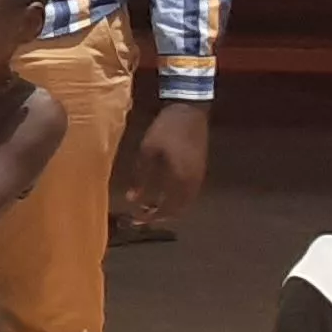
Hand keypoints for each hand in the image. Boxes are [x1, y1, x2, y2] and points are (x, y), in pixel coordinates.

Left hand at [124, 99, 212, 224]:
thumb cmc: (165, 129)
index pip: (168, 208)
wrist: (189, 112)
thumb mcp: (147, 152)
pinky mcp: (199, 169)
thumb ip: (140, 177)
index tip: (136, 220)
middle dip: (160, 216)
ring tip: (149, 209)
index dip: (152, 217)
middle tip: (141, 218)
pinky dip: (175, 199)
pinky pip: (188, 192)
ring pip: (185, 202)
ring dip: (168, 208)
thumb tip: (132, 199)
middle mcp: (193, 182)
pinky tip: (161, 196)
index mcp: (180, 179)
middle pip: (179, 209)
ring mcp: (199, 176)